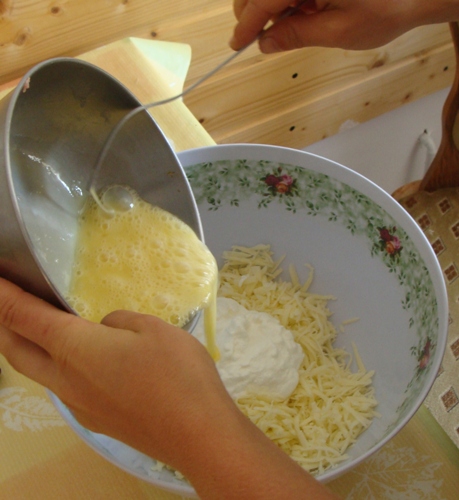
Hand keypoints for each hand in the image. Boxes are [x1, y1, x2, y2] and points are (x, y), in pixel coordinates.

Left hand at [0, 277, 339, 498]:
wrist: (198, 434)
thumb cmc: (175, 373)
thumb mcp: (150, 328)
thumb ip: (118, 322)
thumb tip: (104, 330)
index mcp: (75, 349)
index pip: (23, 317)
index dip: (3, 295)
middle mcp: (65, 380)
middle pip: (16, 351)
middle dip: (5, 324)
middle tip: (9, 302)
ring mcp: (79, 405)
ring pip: (38, 372)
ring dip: (29, 347)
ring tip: (43, 327)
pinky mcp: (97, 420)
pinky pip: (64, 386)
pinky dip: (58, 365)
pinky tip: (85, 360)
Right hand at [230, 0, 458, 52]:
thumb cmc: (389, 7)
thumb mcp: (339, 31)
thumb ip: (297, 35)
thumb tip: (265, 42)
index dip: (247, 24)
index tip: (237, 43)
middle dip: (254, 11)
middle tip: (262, 37)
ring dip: (273, 5)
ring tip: (295, 22)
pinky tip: (304, 8)